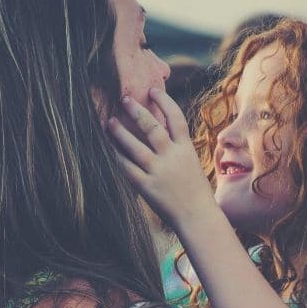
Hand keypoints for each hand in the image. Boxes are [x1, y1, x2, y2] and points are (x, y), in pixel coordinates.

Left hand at [108, 88, 217, 229]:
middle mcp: (173, 157)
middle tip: (124, 99)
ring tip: (109, 121)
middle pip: (153, 127)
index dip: (164, 101)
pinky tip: (108, 148)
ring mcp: (159, 172)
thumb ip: (177, 148)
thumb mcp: (191, 163)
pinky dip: (117, 157)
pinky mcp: (148, 187)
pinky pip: (128, 169)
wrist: (198, 218)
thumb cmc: (195, 191)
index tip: (152, 89)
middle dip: (137, 111)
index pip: (176, 118)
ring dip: (120, 132)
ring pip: (136, 147)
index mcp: (186, 149)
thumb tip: (162, 128)